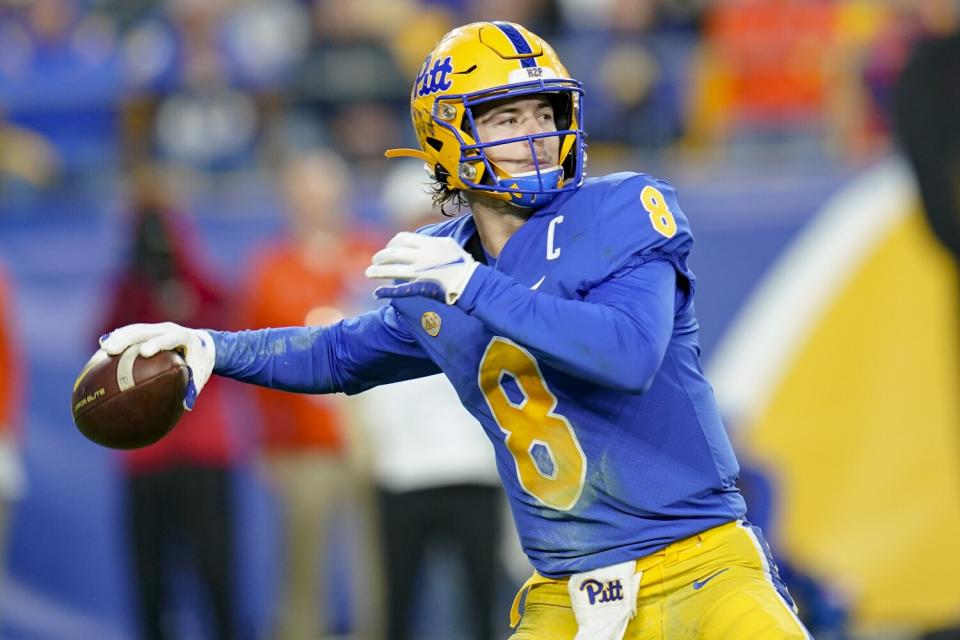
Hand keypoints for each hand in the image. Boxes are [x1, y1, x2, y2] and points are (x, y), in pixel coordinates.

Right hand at [99, 322, 214, 409]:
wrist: (203, 345)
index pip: (170, 338)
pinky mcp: (149, 330)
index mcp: (185, 337)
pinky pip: (132, 332)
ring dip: (119, 337)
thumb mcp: (200, 376)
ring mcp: (158, 328)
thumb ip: (192, 389)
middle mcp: (170, 329)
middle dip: (128, 338)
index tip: (144, 352)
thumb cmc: (200, 364)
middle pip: (146, 330)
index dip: (158, 343)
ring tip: (104, 349)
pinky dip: (118, 338)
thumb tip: (186, 406)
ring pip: (136, 329)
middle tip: (111, 350)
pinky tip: (103, 348)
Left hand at [364, 232, 478, 304]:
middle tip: (375, 260)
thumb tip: (419, 240)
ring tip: (369, 272)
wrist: (472, 281)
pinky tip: (377, 292)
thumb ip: (432, 241)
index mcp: (429, 244)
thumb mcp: (450, 244)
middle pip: (395, 253)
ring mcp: (422, 272)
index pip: (403, 239)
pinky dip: (388, 291)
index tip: (388, 248)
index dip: (392, 243)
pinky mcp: (422, 287)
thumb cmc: (462, 263)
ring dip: (378, 270)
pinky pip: (401, 288)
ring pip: (394, 269)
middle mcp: (423, 256)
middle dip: (382, 256)